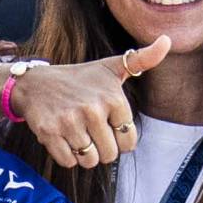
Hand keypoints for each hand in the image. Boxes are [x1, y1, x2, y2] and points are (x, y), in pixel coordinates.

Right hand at [8, 41, 163, 169]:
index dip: (118, 138)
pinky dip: (67, 157)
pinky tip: (63, 138)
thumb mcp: (111, 67)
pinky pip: (68, 162)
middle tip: (90, 132)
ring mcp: (69, 122)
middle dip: (101, 149)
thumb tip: (167, 40)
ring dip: (84, 155)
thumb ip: (142, 59)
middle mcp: (93, 109)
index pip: (128, 141)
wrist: (35, 83)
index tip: (106, 125)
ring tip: (77, 136)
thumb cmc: (79, 79)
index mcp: (113, 97)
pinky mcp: (49, 133)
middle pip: (109, 155)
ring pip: (89, 161)